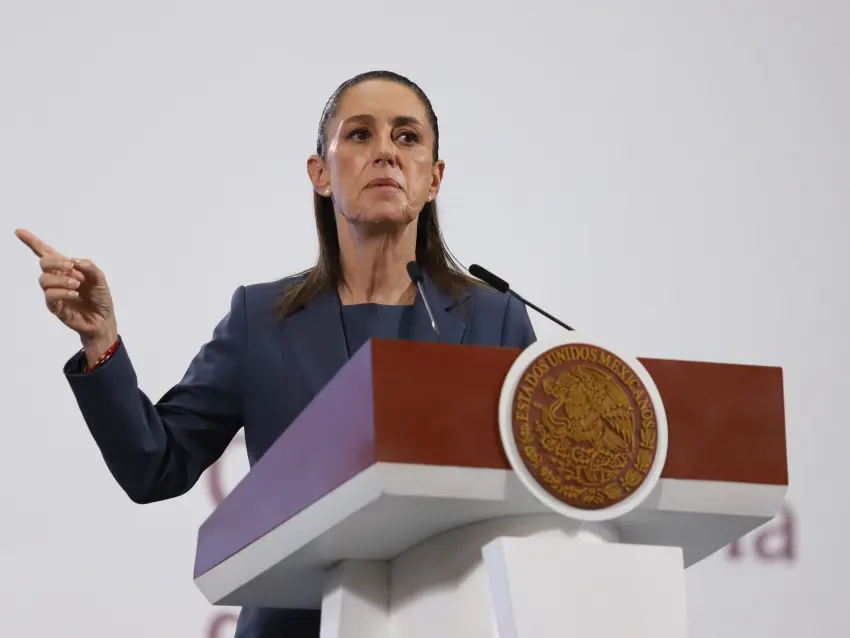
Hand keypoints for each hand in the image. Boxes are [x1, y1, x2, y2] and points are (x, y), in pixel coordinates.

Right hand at [16, 228, 117, 355]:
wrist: (103, 319)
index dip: (32, 242)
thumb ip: (90, 267)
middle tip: (71, 267)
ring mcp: (54, 292)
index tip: (19, 231)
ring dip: (61, 279)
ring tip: (77, 284)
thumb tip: (75, 260)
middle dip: (55, 261)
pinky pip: (49, 295)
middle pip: (43, 263)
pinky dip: (62, 291)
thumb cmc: (100, 298)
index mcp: (67, 269)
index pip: (46, 253)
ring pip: (44, 279)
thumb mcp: (100, 279)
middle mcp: (57, 279)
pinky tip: (74, 293)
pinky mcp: (54, 307)